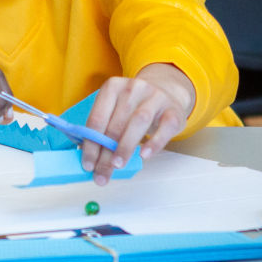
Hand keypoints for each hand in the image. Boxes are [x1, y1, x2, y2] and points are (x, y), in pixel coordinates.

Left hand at [80, 63, 195, 184]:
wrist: (167, 91)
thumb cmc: (136, 106)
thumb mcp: (117, 109)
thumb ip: (104, 128)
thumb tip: (91, 159)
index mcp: (112, 87)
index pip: (96, 119)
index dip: (90, 144)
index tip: (87, 164)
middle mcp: (132, 88)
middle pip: (115, 124)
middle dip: (106, 153)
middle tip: (101, 174)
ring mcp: (155, 97)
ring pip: (137, 122)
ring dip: (125, 146)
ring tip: (117, 165)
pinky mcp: (173, 110)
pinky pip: (164, 128)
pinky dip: (153, 143)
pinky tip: (144, 155)